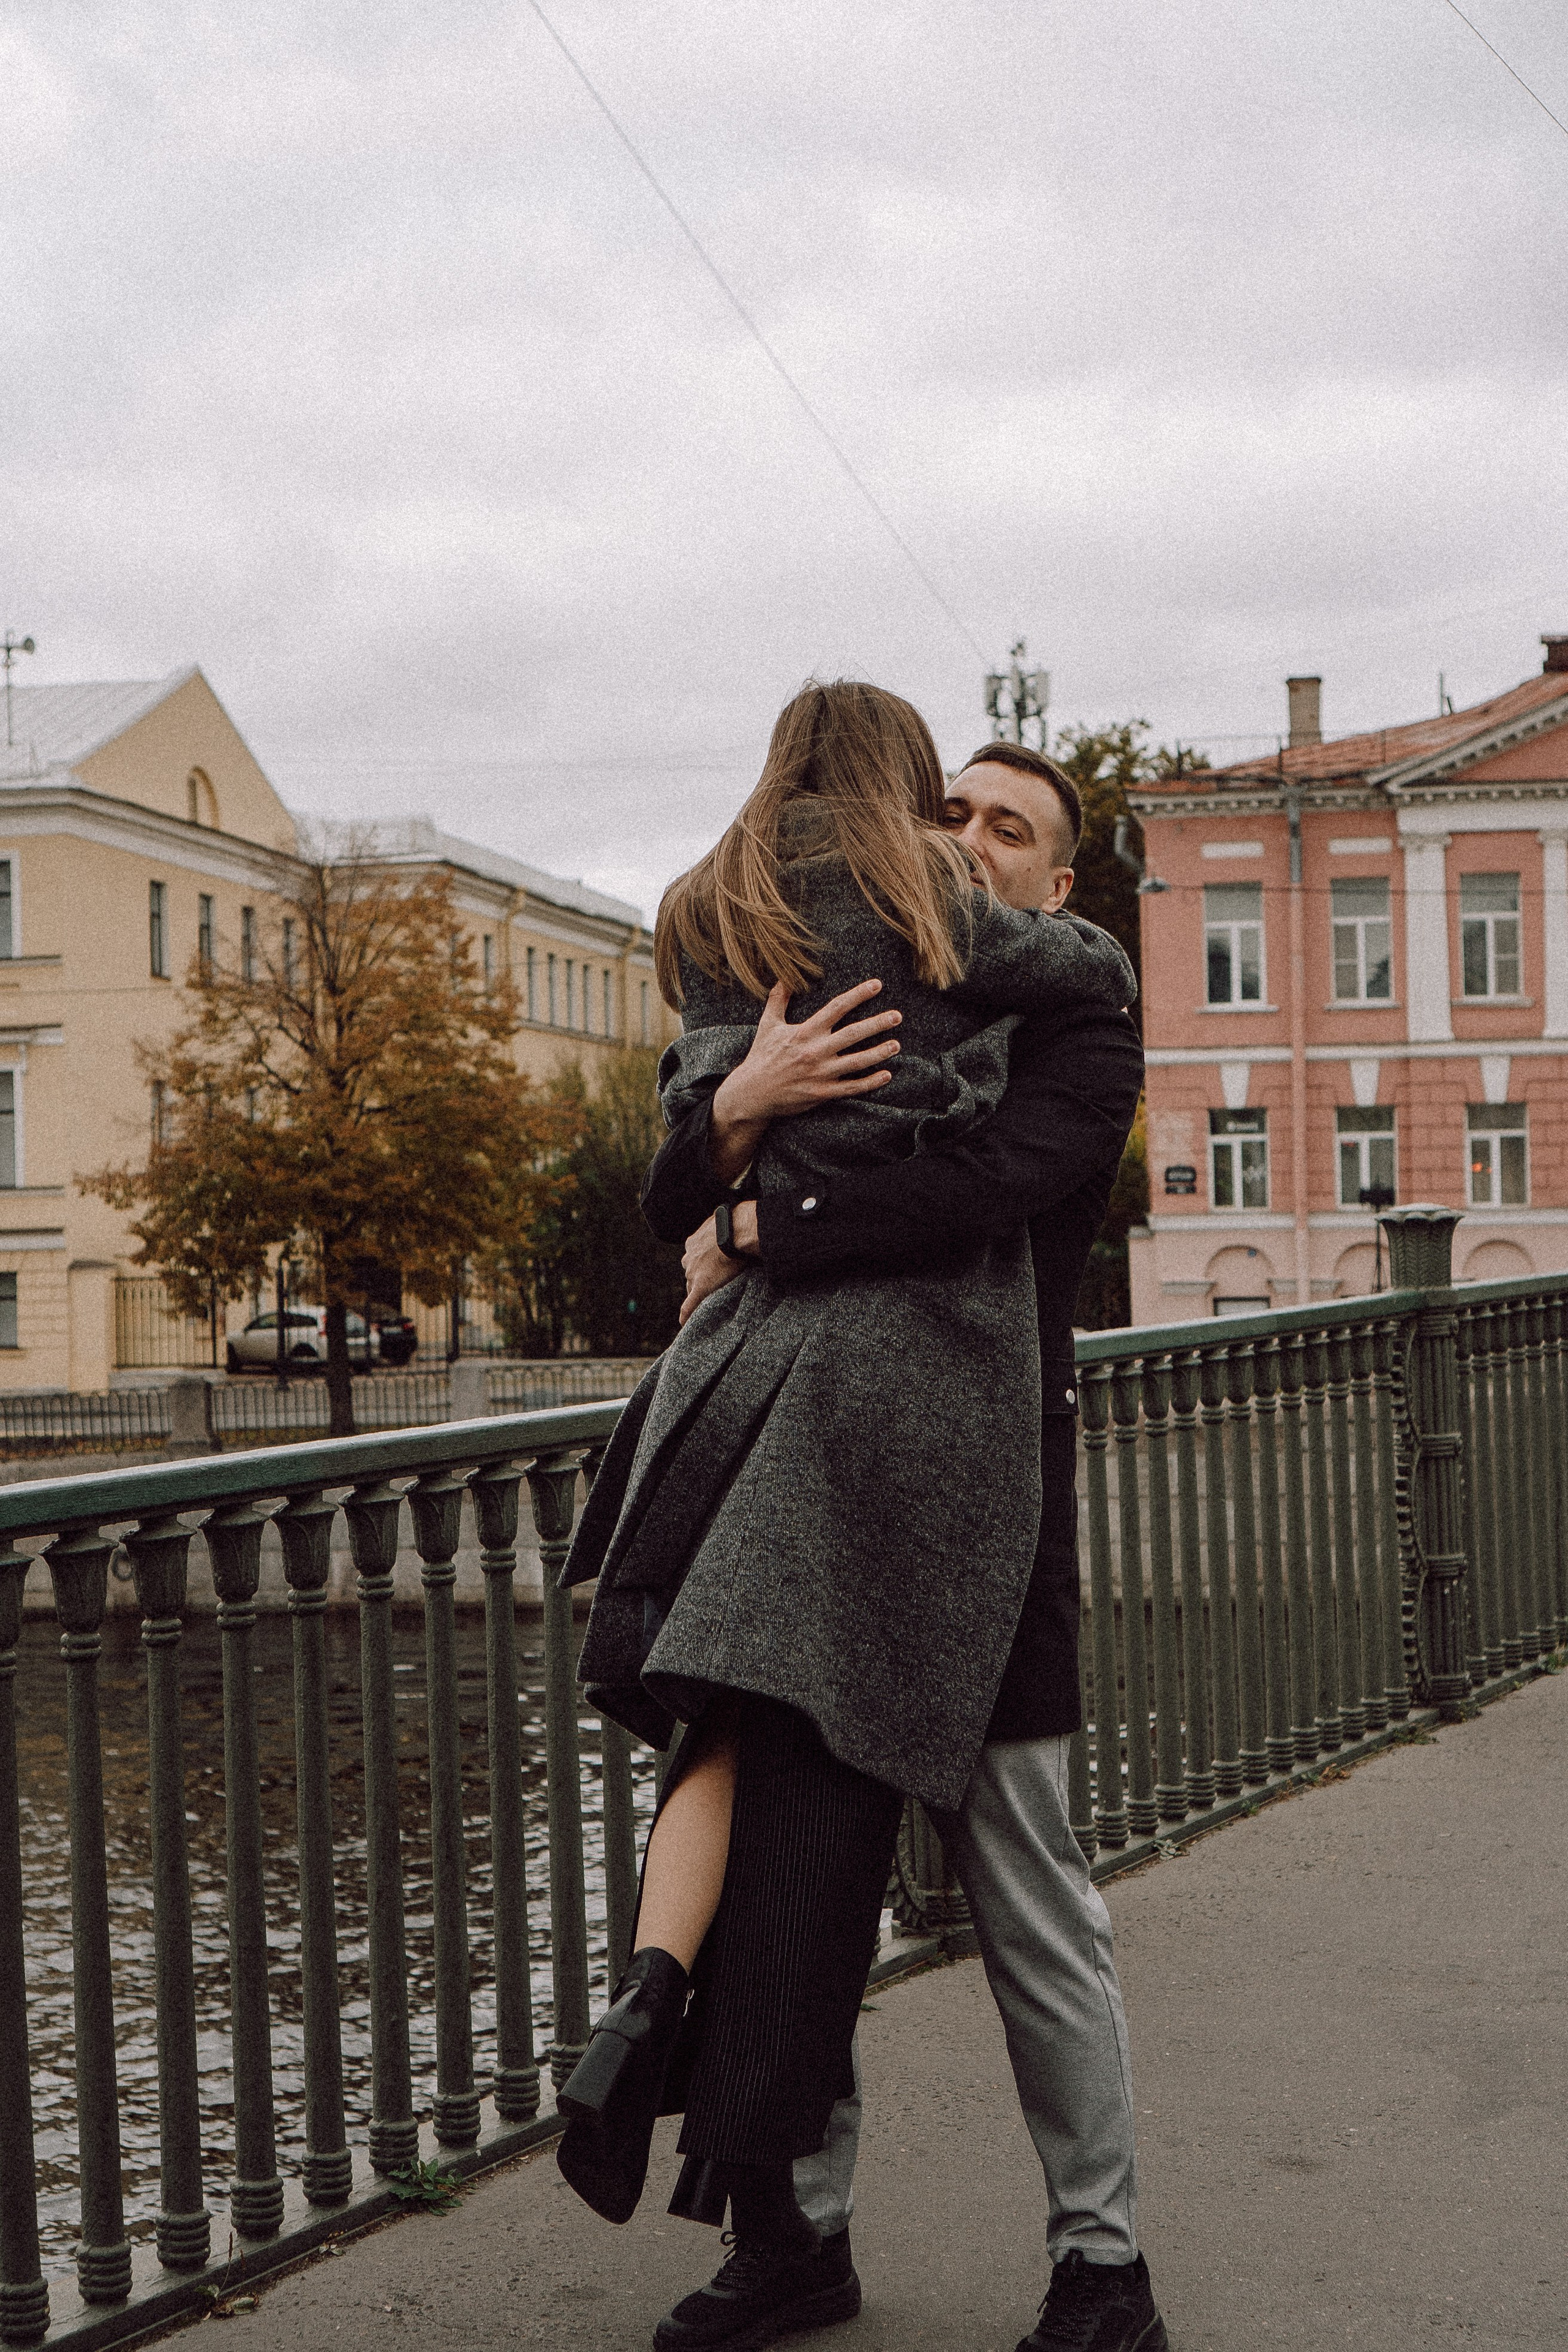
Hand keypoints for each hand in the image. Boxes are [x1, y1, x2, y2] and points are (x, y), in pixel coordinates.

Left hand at [680, 1202, 759, 1325]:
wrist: (735, 1231)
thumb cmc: (735, 1222)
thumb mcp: (726, 1219)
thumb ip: (726, 1224)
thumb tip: (739, 1219)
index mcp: (694, 1242)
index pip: (695, 1259)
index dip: (703, 1265)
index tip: (711, 1268)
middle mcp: (689, 1257)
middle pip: (691, 1273)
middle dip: (699, 1278)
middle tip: (712, 1283)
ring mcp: (693, 1272)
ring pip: (692, 1286)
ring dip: (699, 1292)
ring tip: (708, 1300)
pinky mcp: (701, 1286)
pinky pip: (689, 1304)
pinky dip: (687, 1313)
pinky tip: (685, 1322)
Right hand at [707, 980, 900, 1184]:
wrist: (752, 1093)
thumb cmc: (761, 1057)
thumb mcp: (768, 1025)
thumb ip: (778, 1001)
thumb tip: (784, 977)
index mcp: (804, 1032)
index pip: (836, 1008)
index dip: (858, 995)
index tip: (877, 985)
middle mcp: (815, 1051)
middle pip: (852, 1034)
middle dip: (877, 1024)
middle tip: (897, 1016)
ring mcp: (820, 1074)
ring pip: (856, 1062)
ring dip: (878, 1052)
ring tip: (897, 1044)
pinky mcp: (822, 1093)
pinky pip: (851, 1087)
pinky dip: (870, 1082)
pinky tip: (886, 1075)